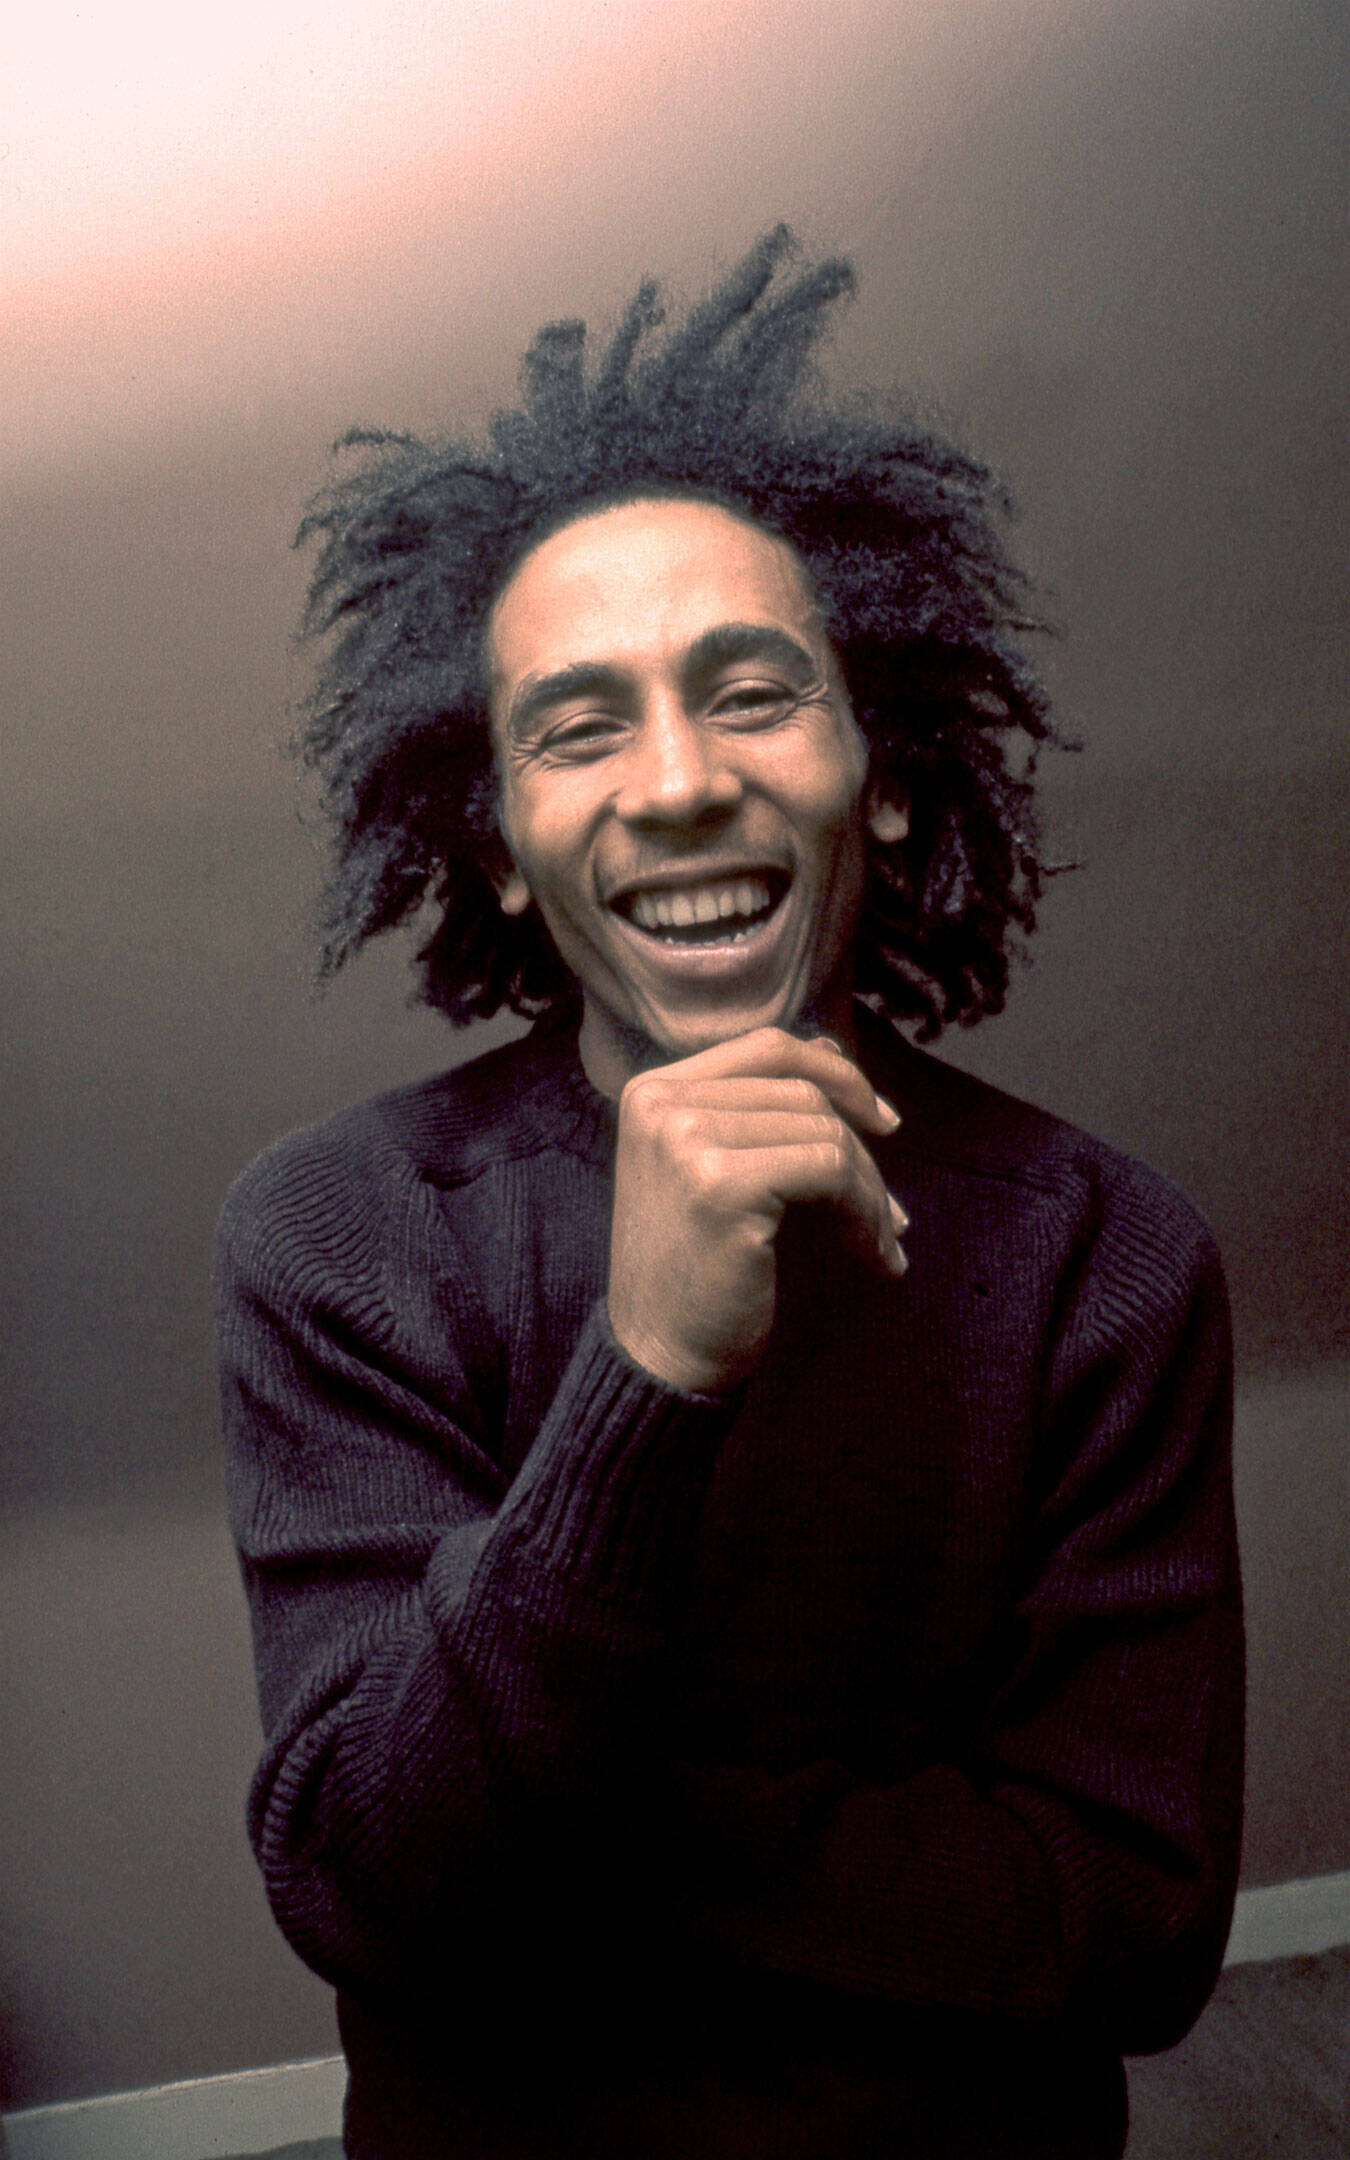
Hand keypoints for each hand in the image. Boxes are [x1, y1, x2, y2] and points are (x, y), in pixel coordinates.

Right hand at [606, 1028, 906, 1394]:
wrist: (660, 1358)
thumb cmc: (695, 1271)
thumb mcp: (712, 1169)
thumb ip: (757, 1110)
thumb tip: (834, 1054)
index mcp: (652, 1091)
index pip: (767, 1048)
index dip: (836, 1073)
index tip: (880, 1120)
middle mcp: (662, 1104)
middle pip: (803, 1092)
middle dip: (862, 1151)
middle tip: (890, 1213)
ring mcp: (687, 1139)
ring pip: (825, 1132)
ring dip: (870, 1193)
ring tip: (881, 1241)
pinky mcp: (723, 1183)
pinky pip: (831, 1171)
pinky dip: (865, 1214)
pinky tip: (872, 1258)